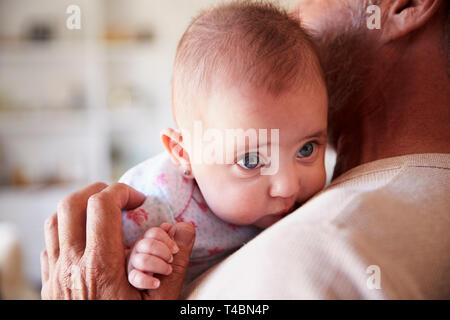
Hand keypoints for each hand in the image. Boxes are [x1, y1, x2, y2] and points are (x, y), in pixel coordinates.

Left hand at [40, 182, 195, 299]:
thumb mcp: (159, 304)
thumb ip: (175, 264)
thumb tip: (185, 228)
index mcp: (100, 267)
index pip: (102, 206)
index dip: (123, 192)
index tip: (140, 202)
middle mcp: (71, 265)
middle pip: (72, 204)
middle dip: (99, 191)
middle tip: (121, 200)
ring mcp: (55, 273)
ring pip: (55, 220)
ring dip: (79, 207)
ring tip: (103, 213)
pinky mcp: (49, 282)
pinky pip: (49, 242)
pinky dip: (66, 228)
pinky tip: (87, 239)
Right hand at [127, 223, 179, 289]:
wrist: (162, 305)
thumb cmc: (168, 290)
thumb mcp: (179, 264)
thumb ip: (180, 243)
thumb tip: (180, 224)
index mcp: (149, 250)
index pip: (152, 233)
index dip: (166, 237)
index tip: (175, 250)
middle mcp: (137, 258)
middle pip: (144, 242)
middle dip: (162, 251)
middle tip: (170, 261)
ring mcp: (132, 271)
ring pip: (139, 258)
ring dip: (158, 265)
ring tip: (166, 273)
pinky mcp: (129, 285)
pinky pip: (134, 277)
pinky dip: (148, 280)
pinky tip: (157, 283)